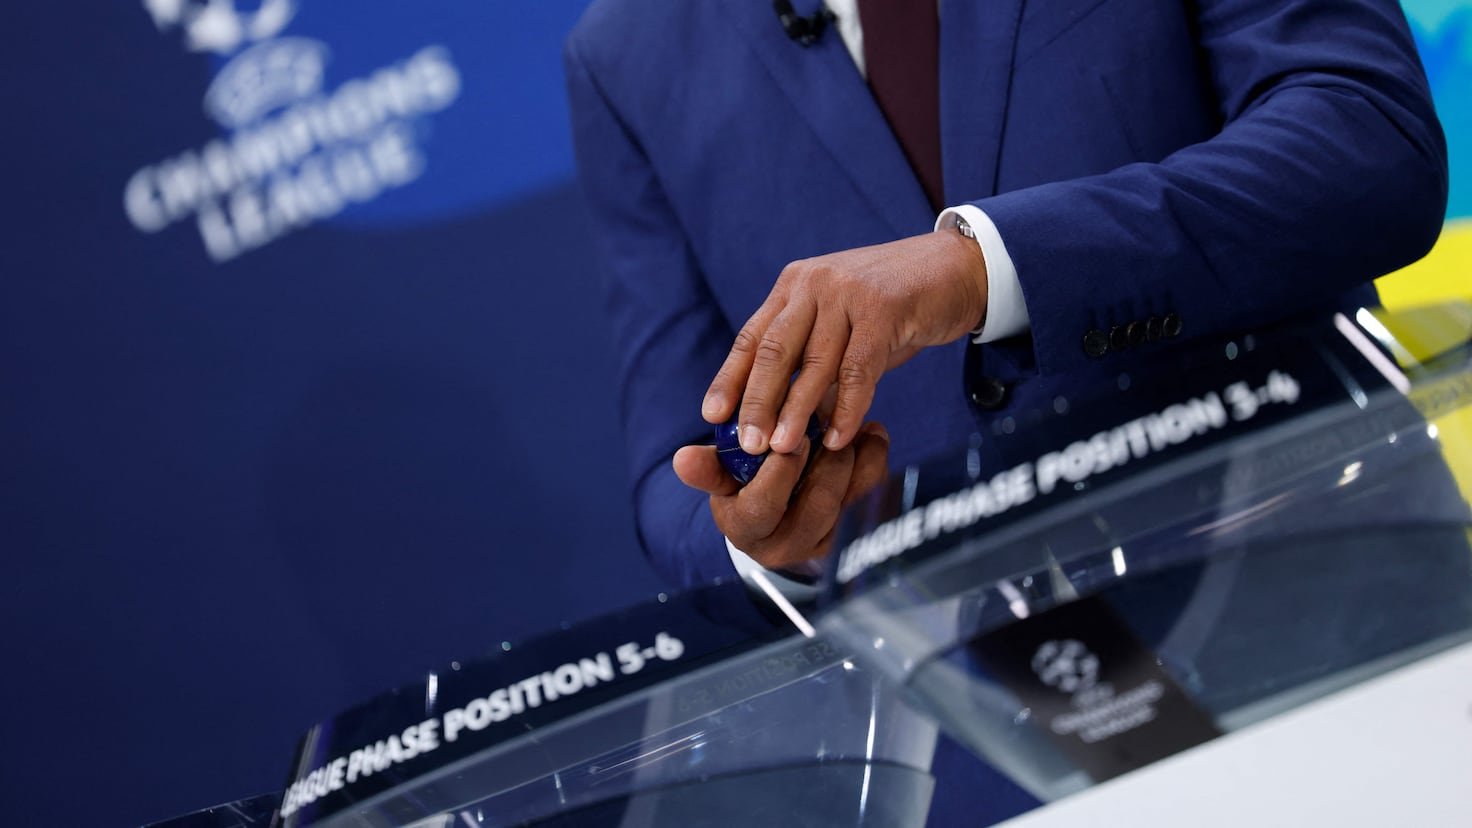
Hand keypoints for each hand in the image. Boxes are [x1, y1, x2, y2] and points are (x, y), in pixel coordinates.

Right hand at [673, 423, 889, 570]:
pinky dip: (876, 464)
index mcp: (749, 530)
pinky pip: (872, 501)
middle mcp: (788, 546)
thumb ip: (708, 467)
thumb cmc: (745, 486)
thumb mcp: (723, 477)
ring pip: (850, 504)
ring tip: (855, 425)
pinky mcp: (853, 535)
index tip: (790, 437)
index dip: (781, 470)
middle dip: (826, 462)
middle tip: (831, 426)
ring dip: (856, 461)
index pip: (765, 505)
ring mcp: (824, 543)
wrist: (778, 516)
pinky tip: (873, 434)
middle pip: (817, 505)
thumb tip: (682, 460)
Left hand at [701, 229, 986, 455]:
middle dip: (757, 402)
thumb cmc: (898, 306)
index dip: (730, 378)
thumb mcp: (844, 324)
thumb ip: (815, 359)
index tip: (711, 417)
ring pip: (814, 362)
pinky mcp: (883, 308)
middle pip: (774, 350)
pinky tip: (839, 438)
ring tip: (783, 450)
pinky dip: (847, 407)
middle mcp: (814, 284)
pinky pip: (858, 368)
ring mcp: (847, 292)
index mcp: (795, 285)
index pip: (751, 337)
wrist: (958, 268)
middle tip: (746, 445)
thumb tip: (785, 417)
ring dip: (797, 411)